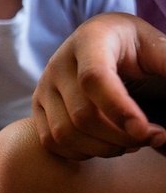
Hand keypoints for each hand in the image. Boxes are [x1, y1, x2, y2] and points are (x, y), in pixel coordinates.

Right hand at [32, 13, 165, 158]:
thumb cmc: (133, 47)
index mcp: (90, 40)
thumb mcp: (155, 45)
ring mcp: (44, 87)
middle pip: (81, 114)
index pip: (94, 78)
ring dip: (103, 148)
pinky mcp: (37, 107)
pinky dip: (82, 153)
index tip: (147, 131)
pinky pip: (52, 142)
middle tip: (153, 138)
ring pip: (65, 133)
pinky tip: (106, 144)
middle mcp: (58, 63)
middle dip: (121, 136)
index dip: (120, 109)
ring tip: (131, 142)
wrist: (100, 43)